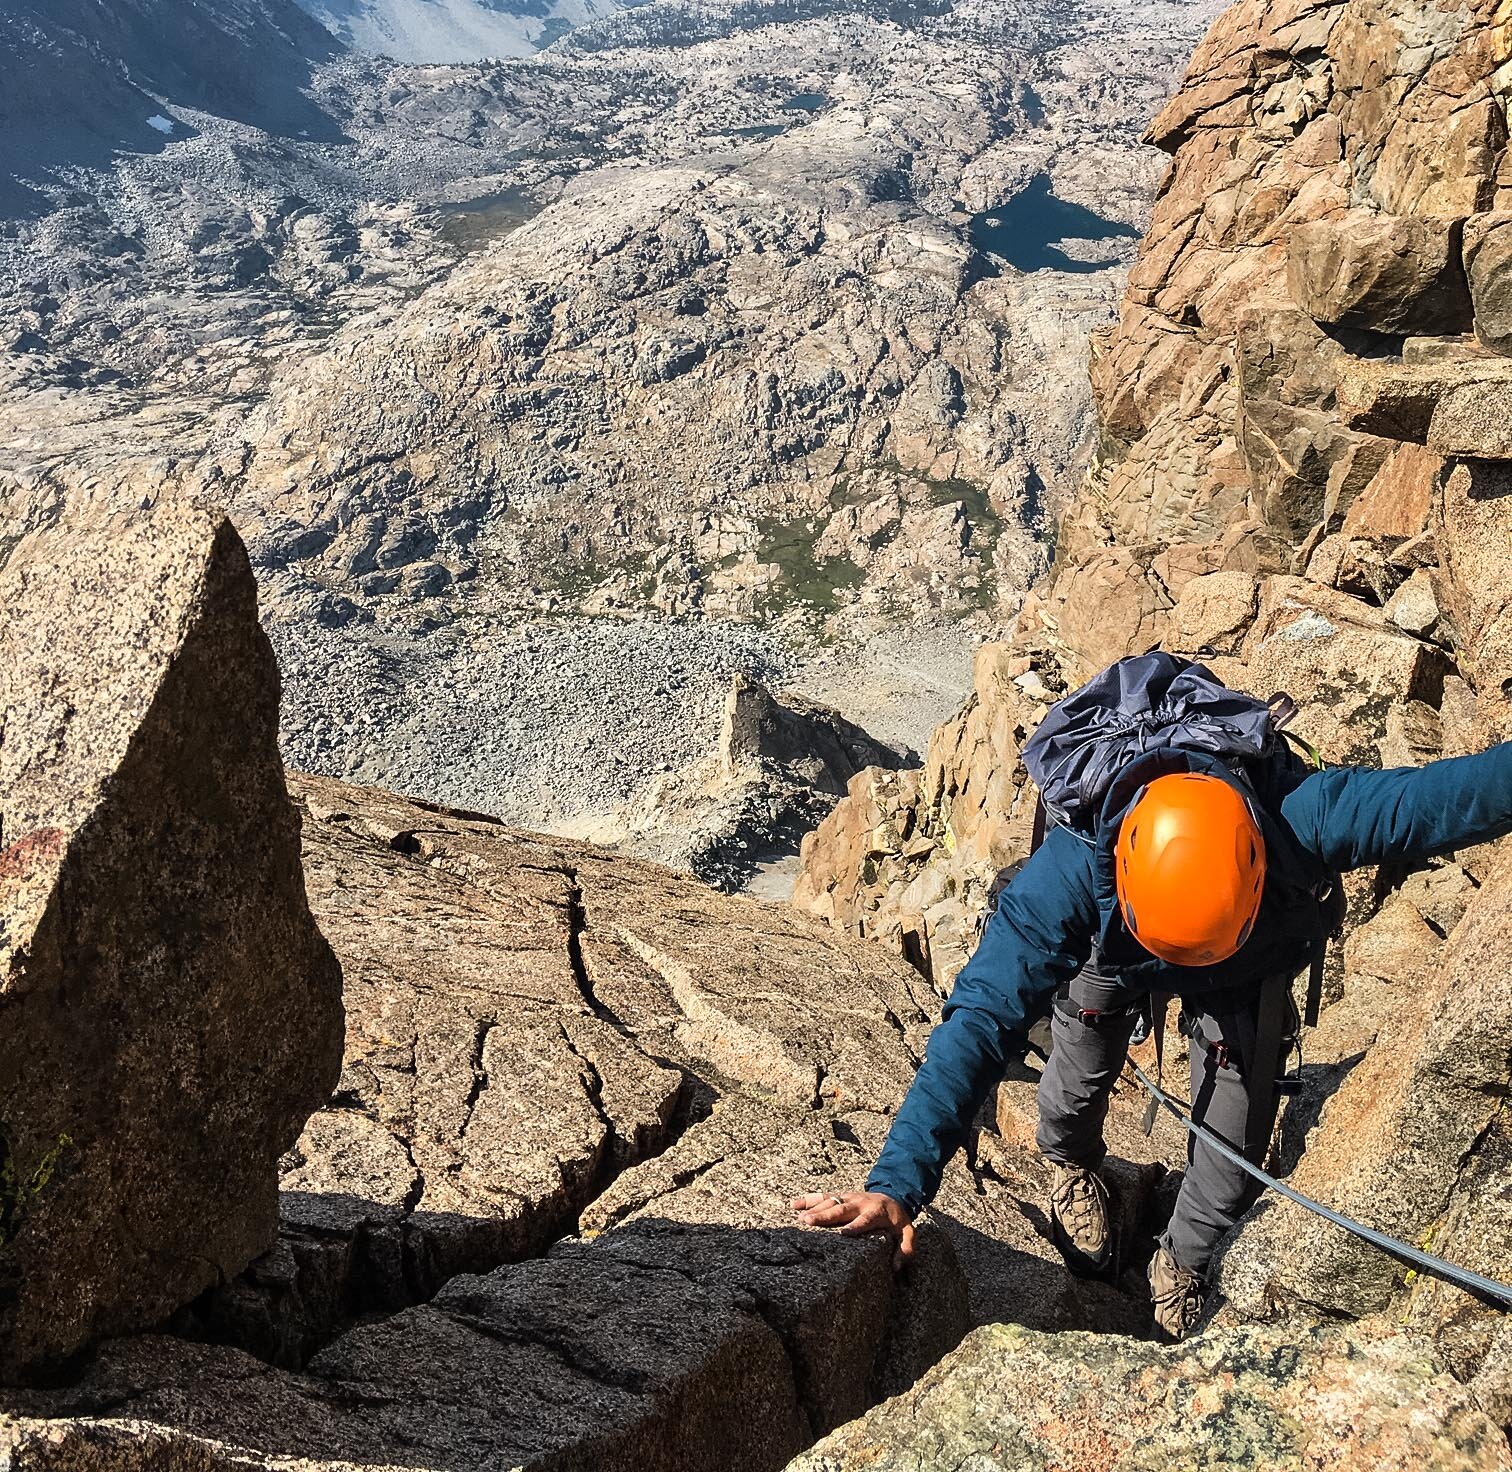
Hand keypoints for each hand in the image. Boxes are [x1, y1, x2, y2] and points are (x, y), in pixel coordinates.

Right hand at [791, 1189, 915, 1268]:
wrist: (893, 1194)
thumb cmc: (897, 1219)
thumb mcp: (908, 1233)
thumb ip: (906, 1249)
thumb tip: (896, 1266)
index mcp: (876, 1213)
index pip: (864, 1221)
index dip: (854, 1227)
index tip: (842, 1234)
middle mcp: (860, 1203)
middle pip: (841, 1210)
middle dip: (825, 1216)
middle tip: (809, 1223)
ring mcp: (849, 1198)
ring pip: (830, 1201)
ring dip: (814, 1208)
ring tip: (800, 1217)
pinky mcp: (841, 1196)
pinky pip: (823, 1196)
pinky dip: (808, 1199)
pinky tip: (794, 1205)